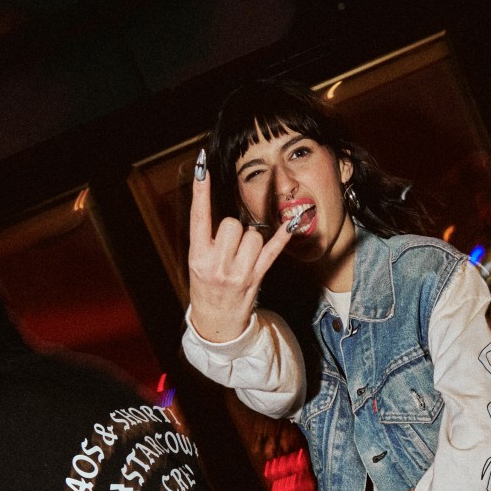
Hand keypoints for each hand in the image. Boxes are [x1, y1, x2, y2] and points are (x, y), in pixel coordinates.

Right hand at [187, 165, 290, 342]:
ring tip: (241, 256)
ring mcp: (239, 272)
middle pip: (232, 224)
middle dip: (233, 229)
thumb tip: (218, 205)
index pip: (198, 217)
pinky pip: (273, 250)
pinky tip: (293, 222)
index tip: (202, 169)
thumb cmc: (206, 285)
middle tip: (228, 246)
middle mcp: (217, 264)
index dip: (200, 192)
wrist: (216, 322)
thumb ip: (205, 237)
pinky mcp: (257, 277)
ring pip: (253, 235)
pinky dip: (283, 236)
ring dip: (251, 239)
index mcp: (198, 256)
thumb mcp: (196, 262)